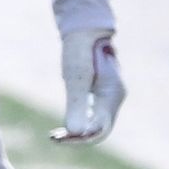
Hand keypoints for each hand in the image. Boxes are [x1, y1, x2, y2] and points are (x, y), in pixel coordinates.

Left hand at [50, 28, 124, 144]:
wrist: (85, 29)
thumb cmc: (79, 51)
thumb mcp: (75, 77)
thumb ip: (77, 104)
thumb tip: (76, 132)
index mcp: (112, 96)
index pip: (100, 130)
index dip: (80, 139)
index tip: (59, 139)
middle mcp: (115, 98)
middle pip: (100, 130)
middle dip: (78, 138)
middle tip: (53, 139)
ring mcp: (110, 96)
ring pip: (97, 124)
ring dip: (77, 133)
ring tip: (55, 136)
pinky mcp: (101, 92)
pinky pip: (94, 115)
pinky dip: (79, 123)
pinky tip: (63, 126)